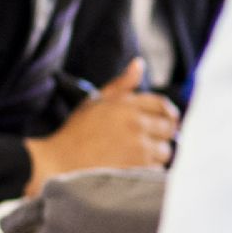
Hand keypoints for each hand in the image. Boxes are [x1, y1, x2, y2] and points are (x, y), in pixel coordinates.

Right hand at [26, 60, 179, 186]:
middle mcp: (136, 125)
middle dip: (161, 133)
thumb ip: (121, 84)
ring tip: (137, 154)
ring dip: (156, 153)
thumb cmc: (77, 132)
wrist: (62, 162)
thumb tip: (139, 63)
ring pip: (165, 150)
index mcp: (126, 105)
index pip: (163, 105)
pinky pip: (157, 168)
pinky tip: (133, 166)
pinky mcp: (138, 170)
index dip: (166, 113)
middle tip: (145, 139)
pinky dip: (150, 169)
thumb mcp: (96, 101)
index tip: (161, 121)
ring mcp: (139, 148)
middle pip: (169, 128)